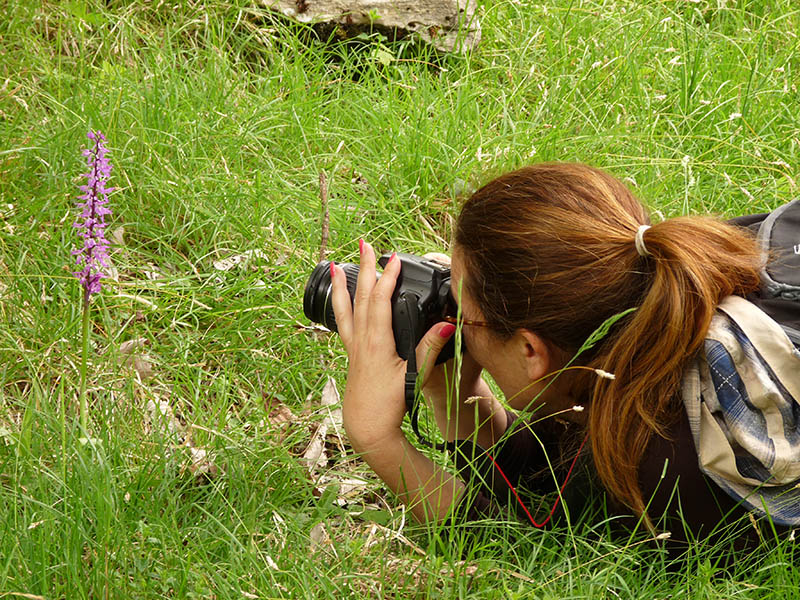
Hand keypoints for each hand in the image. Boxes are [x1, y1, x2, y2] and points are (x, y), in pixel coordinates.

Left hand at [328, 243, 468, 521]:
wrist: (367, 427)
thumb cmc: (389, 404)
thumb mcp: (414, 375)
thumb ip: (430, 348)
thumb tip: (448, 323)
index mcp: (376, 341)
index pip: (380, 300)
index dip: (388, 277)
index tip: (394, 257)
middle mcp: (361, 340)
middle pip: (361, 296)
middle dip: (364, 269)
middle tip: (365, 245)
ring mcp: (354, 347)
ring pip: (346, 308)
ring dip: (343, 285)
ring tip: (334, 265)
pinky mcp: (352, 355)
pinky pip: (343, 323)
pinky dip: (341, 307)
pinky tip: (340, 301)